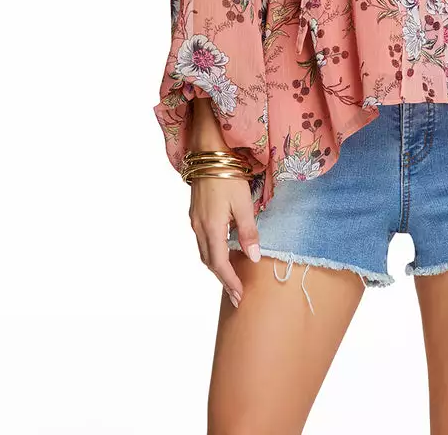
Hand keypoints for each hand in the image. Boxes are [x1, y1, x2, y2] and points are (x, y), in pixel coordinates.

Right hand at [189, 175, 260, 308]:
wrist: (208, 152)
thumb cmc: (228, 175)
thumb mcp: (243, 203)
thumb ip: (248, 231)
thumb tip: (253, 257)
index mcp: (212, 228)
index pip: (220, 264)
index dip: (230, 281)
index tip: (239, 296)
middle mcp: (199, 227)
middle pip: (209, 262)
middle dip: (223, 279)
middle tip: (236, 293)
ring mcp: (194, 220)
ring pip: (204, 252)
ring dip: (216, 266)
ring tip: (230, 277)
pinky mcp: (195, 213)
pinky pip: (202, 240)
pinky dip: (212, 252)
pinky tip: (223, 251)